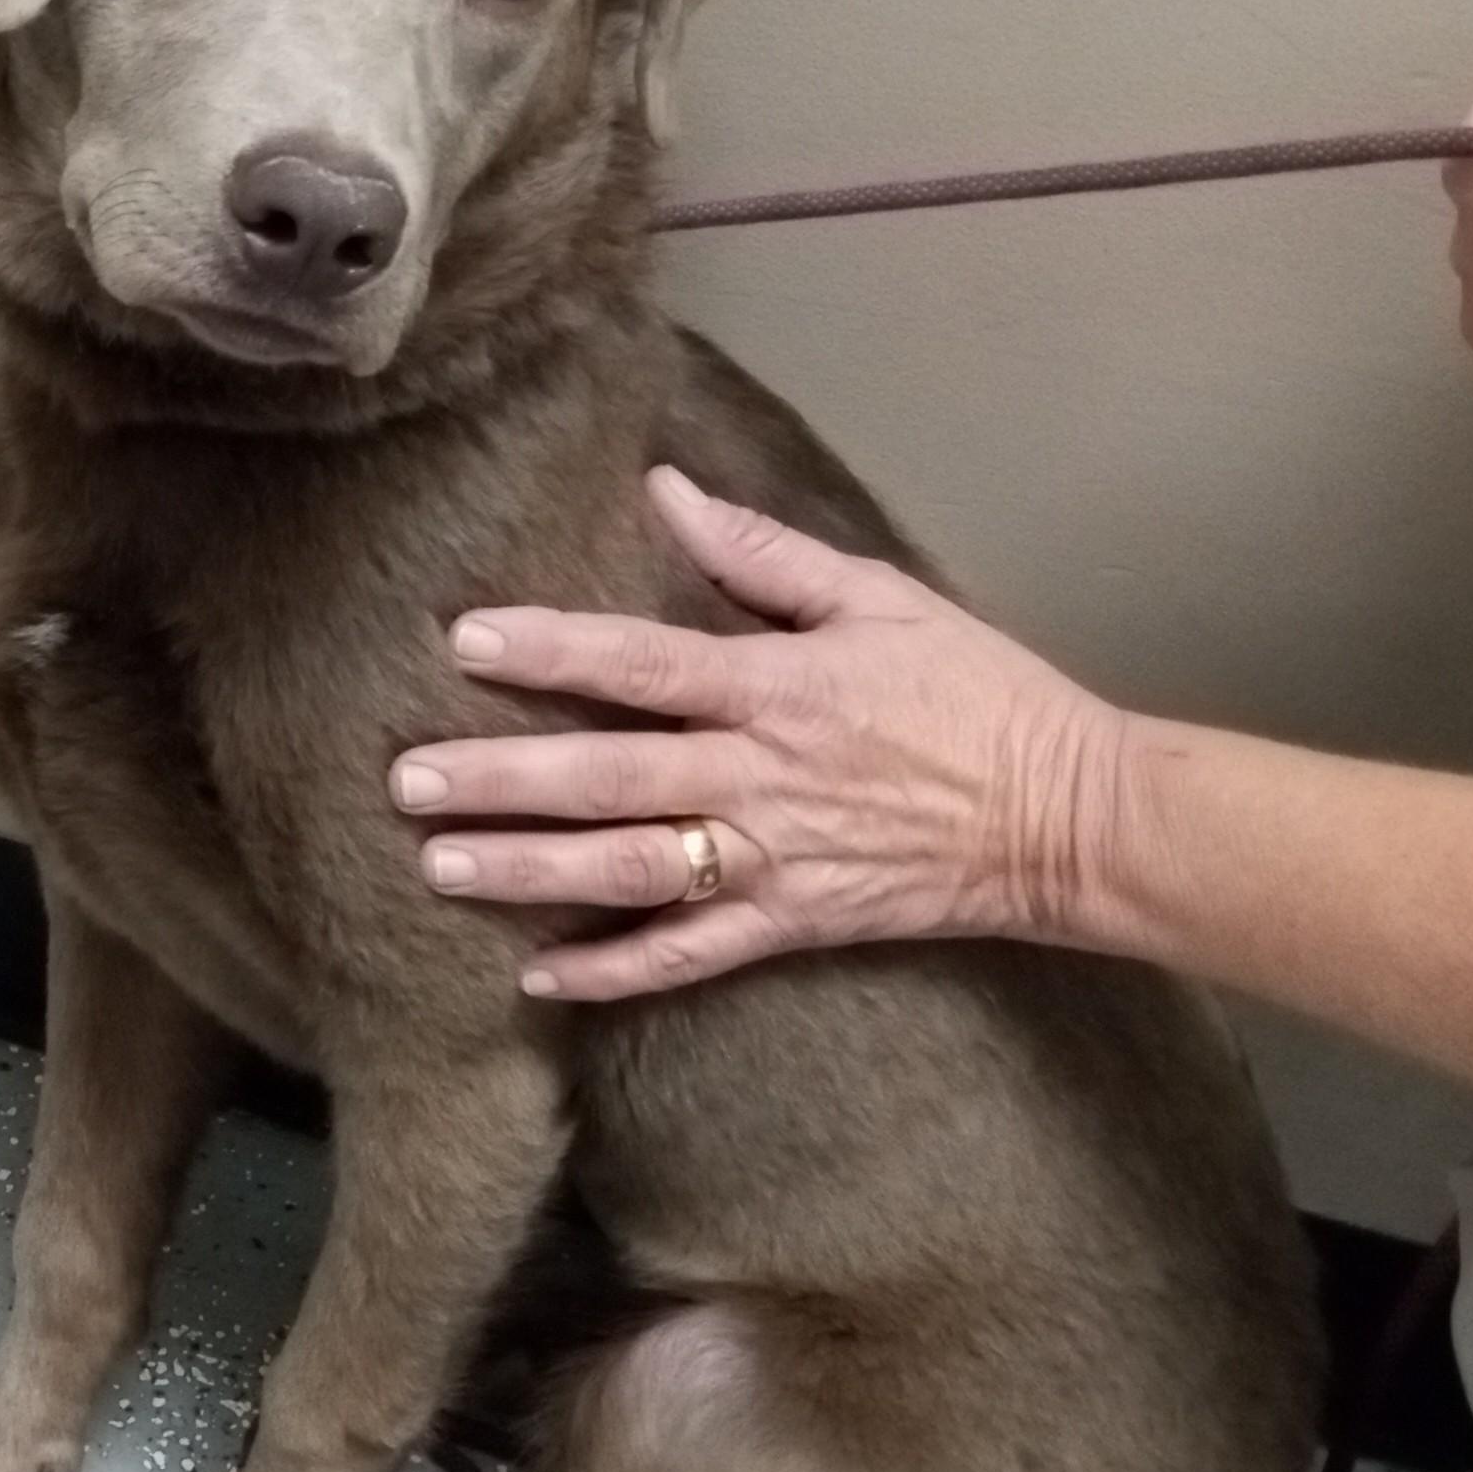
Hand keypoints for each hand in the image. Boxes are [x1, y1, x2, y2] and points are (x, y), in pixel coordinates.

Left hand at [389, 468, 1123, 1000]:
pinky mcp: (792, 924)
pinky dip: (615, 973)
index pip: (641, 664)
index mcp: (778, 686)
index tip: (465, 639)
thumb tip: (668, 491)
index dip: (551, 650)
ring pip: (631, 871)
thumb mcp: (880, 598)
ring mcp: (773, 860)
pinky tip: (539, 980)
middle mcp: (760, 777)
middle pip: (610, 779)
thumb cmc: (976, 694)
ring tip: (441, 868)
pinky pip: (690, 957)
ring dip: (531, 873)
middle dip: (502, 780)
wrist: (1066, 816)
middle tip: (407, 782)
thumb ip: (764, 553)